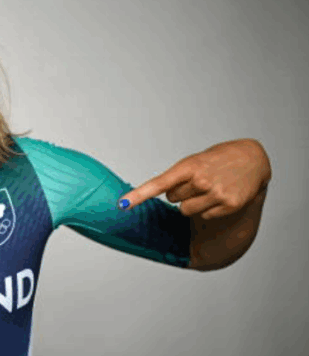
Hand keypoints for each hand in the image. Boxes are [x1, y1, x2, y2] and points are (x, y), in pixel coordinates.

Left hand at [118, 139, 270, 219]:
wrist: (251, 158)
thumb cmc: (215, 160)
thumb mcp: (194, 162)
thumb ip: (177, 178)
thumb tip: (164, 196)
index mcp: (188, 166)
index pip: (158, 184)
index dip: (139, 195)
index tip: (122, 204)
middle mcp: (201, 180)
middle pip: (172, 199)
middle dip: (181, 192)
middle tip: (197, 180)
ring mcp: (215, 193)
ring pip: (186, 210)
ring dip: (193, 202)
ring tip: (208, 188)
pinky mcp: (228, 205)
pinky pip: (203, 216)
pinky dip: (208, 209)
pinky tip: (220, 195)